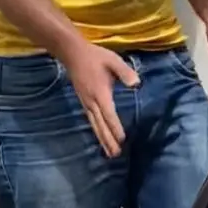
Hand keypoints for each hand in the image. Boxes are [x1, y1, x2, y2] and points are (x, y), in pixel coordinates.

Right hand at [60, 41, 138, 156]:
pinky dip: (97, 132)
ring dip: (102, 140)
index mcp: (100, 93)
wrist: (72, 53)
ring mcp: (86, 103)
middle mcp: (92, 102)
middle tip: (116, 154)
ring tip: (109, 153)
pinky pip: (91, 121)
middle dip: (108, 140)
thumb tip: (136, 83)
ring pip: (95, 125)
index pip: (109, 114)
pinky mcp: (84, 103)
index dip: (115, 127)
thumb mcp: (112, 60)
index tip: (122, 139)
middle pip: (101, 125)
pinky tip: (101, 140)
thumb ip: (124, 72)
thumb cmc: (95, 57)